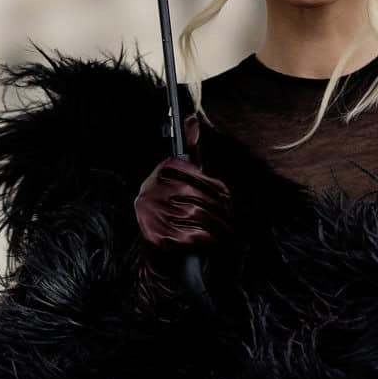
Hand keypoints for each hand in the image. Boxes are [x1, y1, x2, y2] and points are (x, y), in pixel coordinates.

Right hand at [133, 118, 231, 252]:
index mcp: (160, 173)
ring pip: (200, 216)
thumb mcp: (185, 181)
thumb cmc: (179, 215)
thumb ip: (191, 152)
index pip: (197, 174)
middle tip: (227, 222)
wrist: (165, 260)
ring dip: (217, 229)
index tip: (224, 199)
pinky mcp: (156, 236)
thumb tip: (191, 118)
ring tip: (222, 235)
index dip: (215, 189)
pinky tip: (208, 244)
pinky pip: (194, 235)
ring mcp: (152, 214)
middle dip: (220, 212)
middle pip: (201, 197)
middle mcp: (150, 190)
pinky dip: (207, 242)